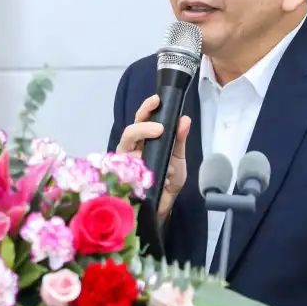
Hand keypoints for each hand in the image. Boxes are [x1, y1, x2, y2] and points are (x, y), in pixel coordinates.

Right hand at [116, 94, 191, 221]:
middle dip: (143, 126)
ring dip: (141, 141)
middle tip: (159, 127)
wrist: (164, 205)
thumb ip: (179, 139)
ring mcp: (125, 163)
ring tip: (157, 140)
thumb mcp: (178, 157)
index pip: (142, 119)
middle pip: (130, 131)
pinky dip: (140, 167)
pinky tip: (153, 169)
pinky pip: (126, 168)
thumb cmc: (169, 179)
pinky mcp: (122, 178)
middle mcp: (132, 149)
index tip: (157, 100)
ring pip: (125, 146)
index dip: (147, 108)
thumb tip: (184, 119)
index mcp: (144, 139)